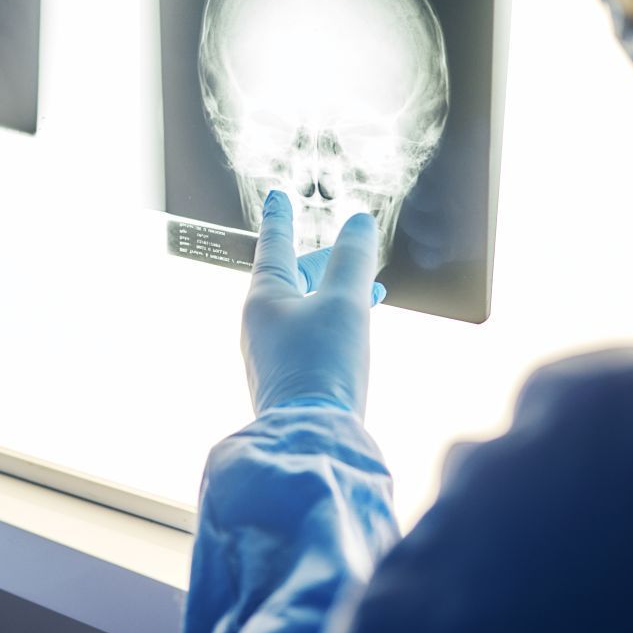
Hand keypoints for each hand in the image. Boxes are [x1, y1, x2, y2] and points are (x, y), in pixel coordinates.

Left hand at [242, 189, 383, 416]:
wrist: (313, 437)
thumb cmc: (323, 365)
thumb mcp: (345, 302)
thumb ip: (354, 260)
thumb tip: (359, 223)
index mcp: (264, 297)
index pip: (274, 243)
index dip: (281, 217)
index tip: (278, 195)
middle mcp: (260, 322)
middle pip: (295, 276)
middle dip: (328, 262)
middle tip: (357, 254)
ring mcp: (271, 352)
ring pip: (306, 306)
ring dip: (337, 293)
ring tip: (373, 291)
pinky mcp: (288, 376)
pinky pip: (310, 334)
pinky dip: (334, 320)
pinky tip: (358, 331)